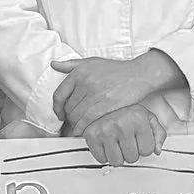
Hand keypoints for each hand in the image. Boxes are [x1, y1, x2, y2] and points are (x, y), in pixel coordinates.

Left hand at [51, 52, 178, 130]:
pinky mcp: (107, 105)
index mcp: (79, 72)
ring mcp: (96, 94)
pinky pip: (89, 121)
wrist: (139, 74)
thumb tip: (54, 64)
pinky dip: (85, 129)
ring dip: (75, 126)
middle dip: (68, 119)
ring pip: (77, 117)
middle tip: (70, 125)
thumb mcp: (92, 62)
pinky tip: (86, 131)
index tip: (59, 114)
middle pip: (69, 108)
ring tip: (77, 130)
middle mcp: (86, 82)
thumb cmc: (115, 69)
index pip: (59, 95)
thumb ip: (71, 64)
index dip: (57, 108)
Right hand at [79, 102, 168, 167]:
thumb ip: (157, 133)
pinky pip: (101, 159)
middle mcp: (121, 124)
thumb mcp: (147, 116)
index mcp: (138, 118)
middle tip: (126, 140)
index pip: (147, 150)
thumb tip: (158, 150)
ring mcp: (105, 130)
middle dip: (130, 152)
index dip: (143, 146)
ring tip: (116, 142)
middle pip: (132, 158)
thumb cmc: (125, 110)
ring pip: (116, 161)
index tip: (138, 138)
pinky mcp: (91, 136)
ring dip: (117, 155)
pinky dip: (104, 154)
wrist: (101, 100)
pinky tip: (106, 143)